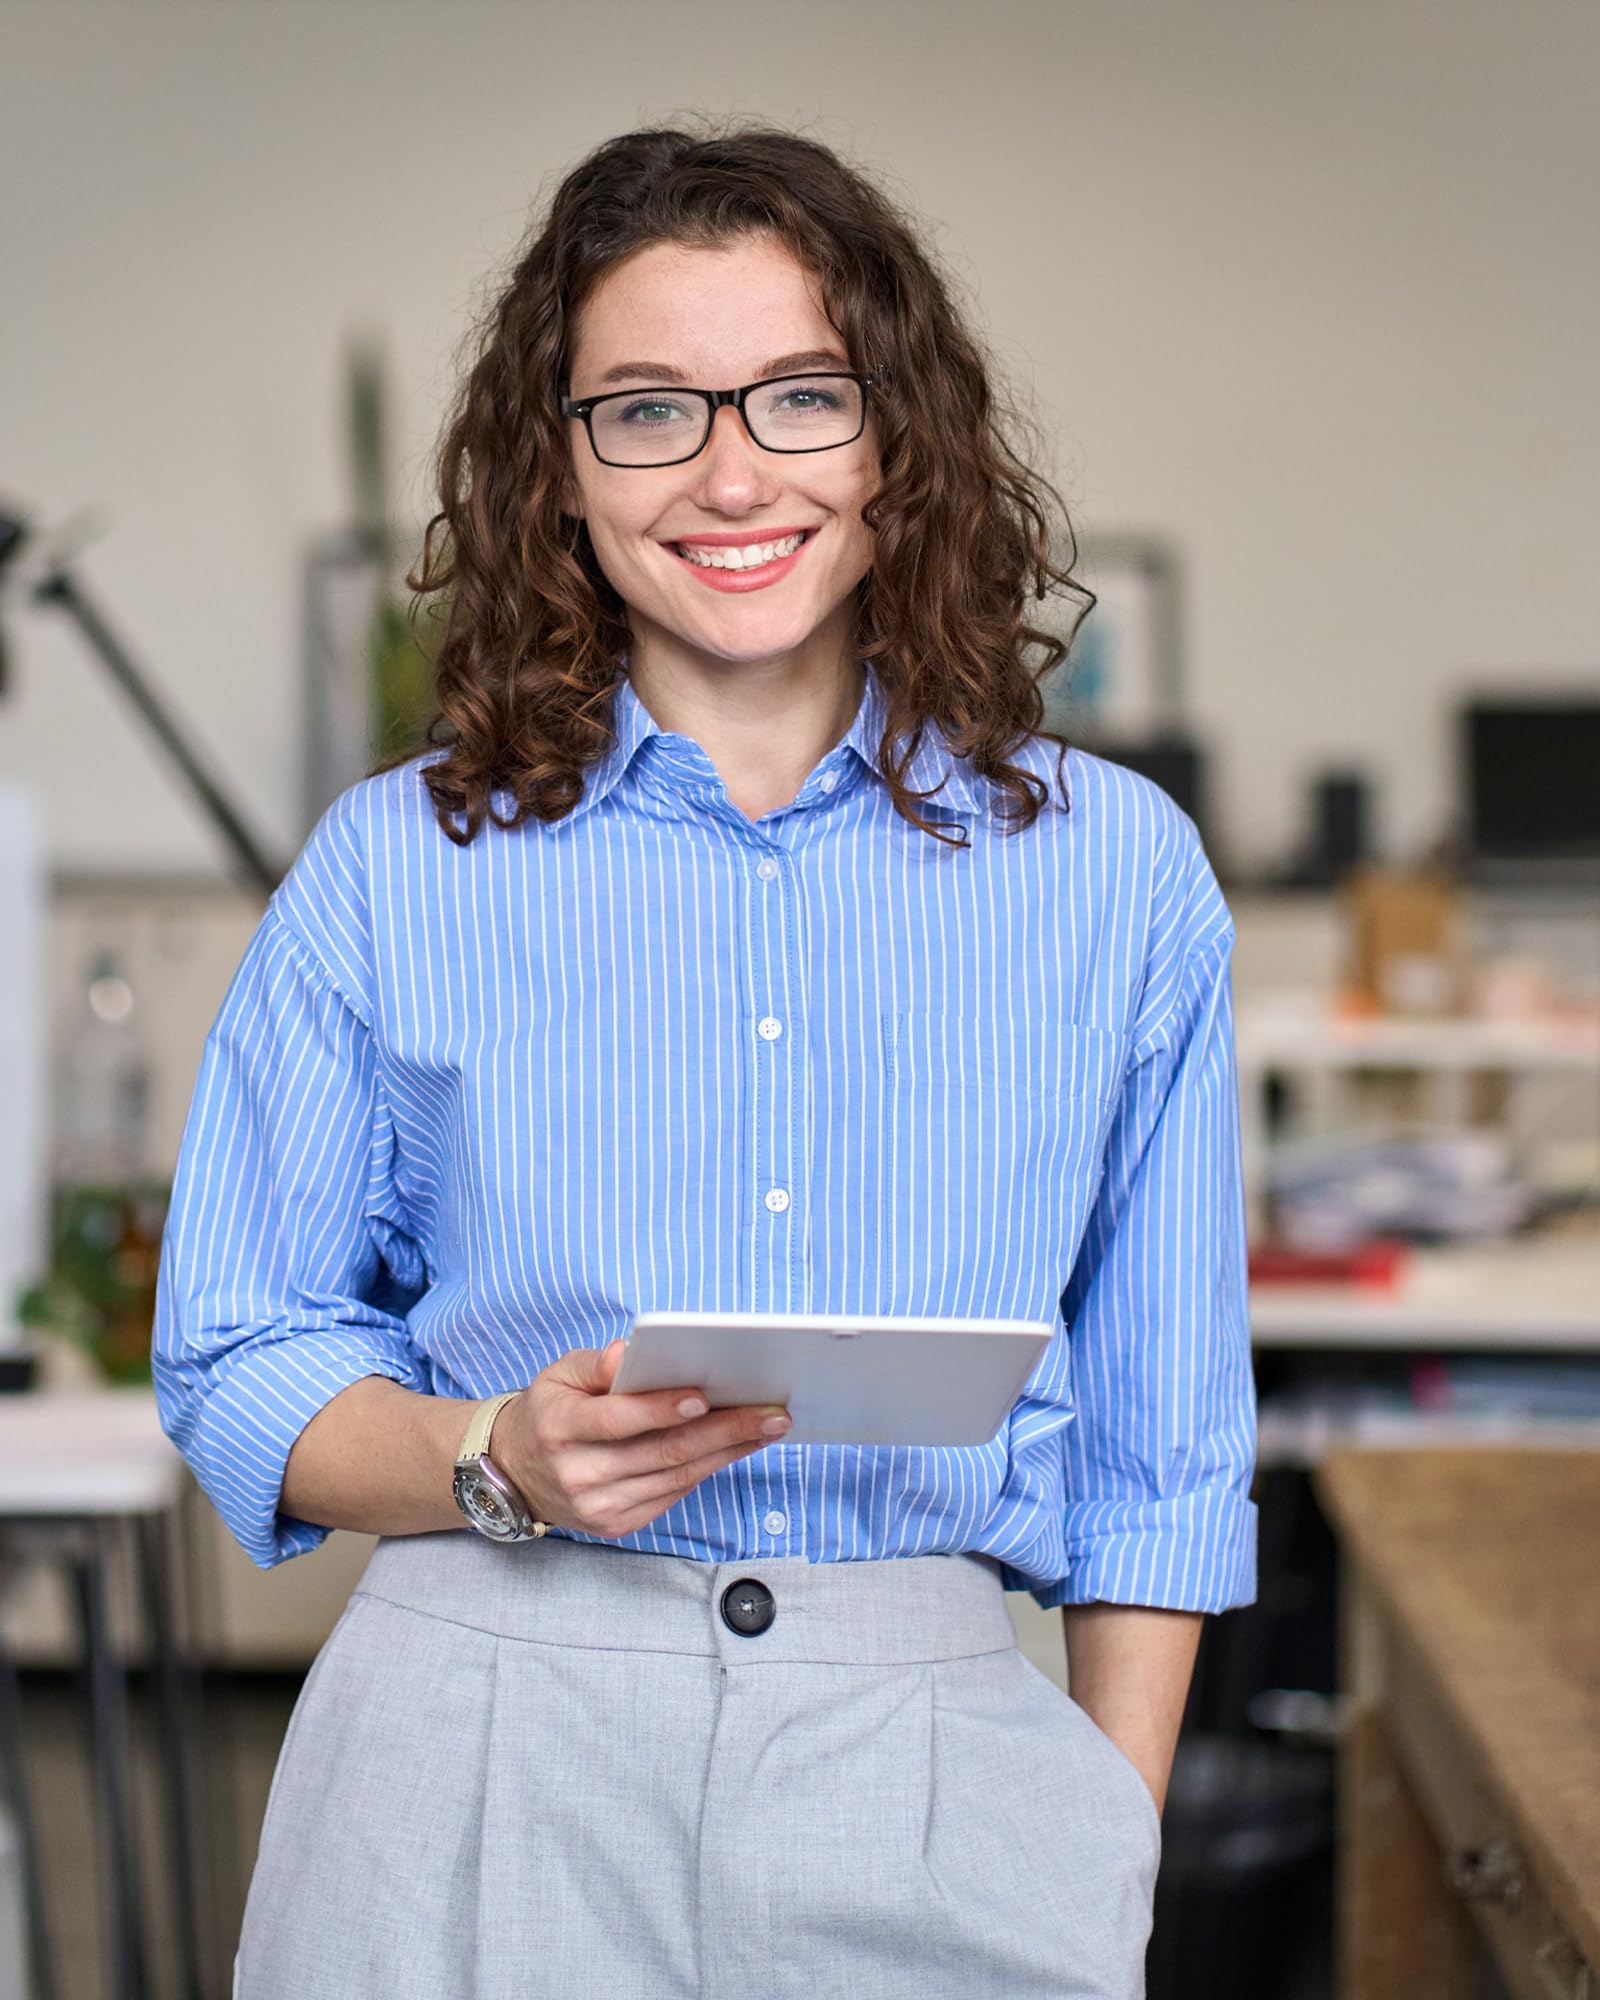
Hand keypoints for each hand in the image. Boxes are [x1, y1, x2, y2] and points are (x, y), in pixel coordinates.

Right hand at [492, 1340, 790, 1539]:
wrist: (515, 1472)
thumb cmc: (548, 1411)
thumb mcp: (558, 1375)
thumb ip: (596, 1364)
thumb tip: (628, 1354)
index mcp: (558, 1428)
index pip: (616, 1420)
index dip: (660, 1409)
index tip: (704, 1396)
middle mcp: (578, 1473)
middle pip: (661, 1451)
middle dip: (724, 1430)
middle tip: (771, 1413)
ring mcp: (598, 1506)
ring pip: (675, 1476)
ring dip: (728, 1451)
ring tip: (768, 1427)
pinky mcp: (616, 1525)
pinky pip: (671, 1494)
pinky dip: (707, 1469)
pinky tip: (736, 1448)